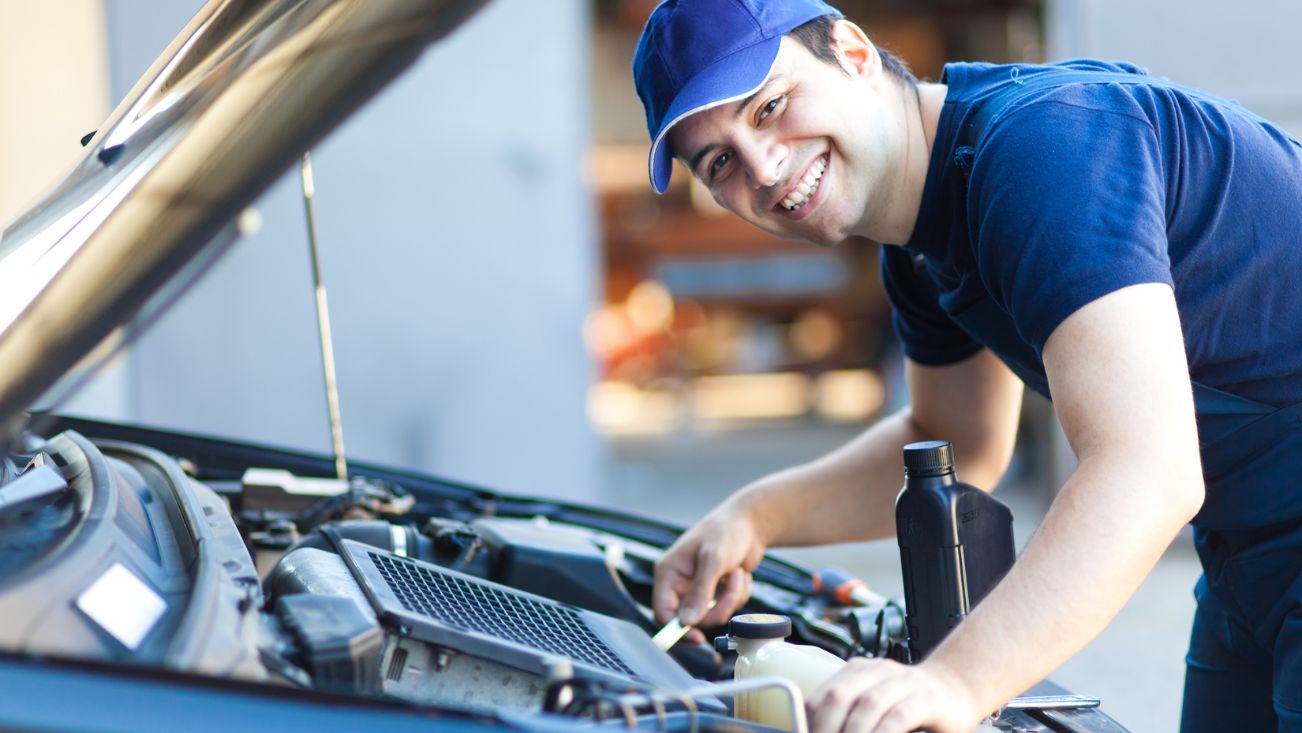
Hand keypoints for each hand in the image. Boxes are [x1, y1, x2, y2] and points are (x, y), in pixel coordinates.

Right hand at [653, 497, 767, 632]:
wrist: (750, 523)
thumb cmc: (726, 532)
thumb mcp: (713, 560)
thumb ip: (700, 592)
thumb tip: (686, 623)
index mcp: (669, 573)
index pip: (663, 612)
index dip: (677, 629)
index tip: (697, 638)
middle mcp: (680, 584)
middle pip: (691, 619)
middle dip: (716, 607)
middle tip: (731, 592)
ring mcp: (698, 589)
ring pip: (712, 615)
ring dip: (730, 598)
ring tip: (738, 574)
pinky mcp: (716, 592)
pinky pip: (726, 608)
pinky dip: (738, 594)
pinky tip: (740, 574)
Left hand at [806, 658, 984, 732]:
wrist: (959, 688)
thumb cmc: (913, 704)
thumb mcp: (876, 703)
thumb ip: (851, 713)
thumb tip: (815, 729)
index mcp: (859, 671)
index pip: (823, 694)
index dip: (811, 721)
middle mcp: (879, 671)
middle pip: (839, 696)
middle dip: (827, 728)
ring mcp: (904, 682)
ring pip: (868, 704)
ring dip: (853, 732)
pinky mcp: (927, 698)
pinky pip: (898, 716)